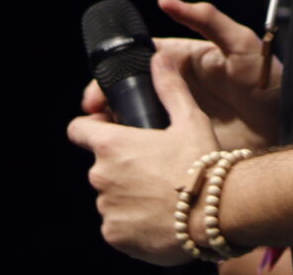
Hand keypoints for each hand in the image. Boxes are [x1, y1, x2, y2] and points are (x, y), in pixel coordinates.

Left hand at [69, 49, 218, 264]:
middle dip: (121, 165)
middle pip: (100, 165)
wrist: (214, 215)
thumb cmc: (201, 165)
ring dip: (128, 194)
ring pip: (111, 196)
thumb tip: (160, 57)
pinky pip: (117, 225)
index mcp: (112, 145)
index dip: (91, 128)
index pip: (78, 130)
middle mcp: (101, 176)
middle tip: (154, 167)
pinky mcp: (115, 235)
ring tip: (160, 194)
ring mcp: (106, 208)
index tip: (109, 130)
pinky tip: (159, 217)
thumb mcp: (189, 119)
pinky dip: (132, 222)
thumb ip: (169, 88)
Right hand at [80, 0, 280, 152]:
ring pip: (137, 120)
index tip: (98, 90)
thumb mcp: (241, 44)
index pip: (141, 62)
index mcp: (185, 62)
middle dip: (107, 101)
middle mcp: (178, 89)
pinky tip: (124, 154)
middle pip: (131, 92)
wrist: (292, 128)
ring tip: (103, 136)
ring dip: (116, 125)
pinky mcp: (188, 144)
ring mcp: (181, 118)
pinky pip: (155, 145)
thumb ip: (206, 20)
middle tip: (94, 115)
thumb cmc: (271, 80)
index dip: (116, 73)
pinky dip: (135, 148)